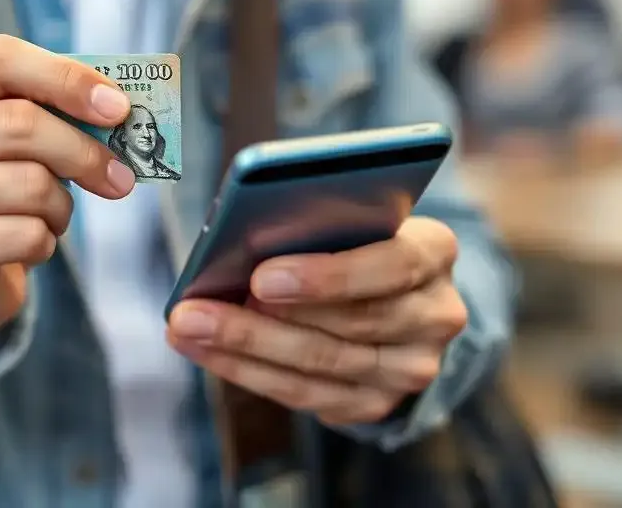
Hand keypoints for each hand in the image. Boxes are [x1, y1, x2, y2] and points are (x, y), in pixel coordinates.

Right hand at [0, 35, 135, 358]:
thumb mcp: (12, 145)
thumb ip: (50, 116)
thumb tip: (117, 111)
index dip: (65, 77)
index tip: (118, 108)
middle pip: (22, 124)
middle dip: (84, 152)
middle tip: (120, 178)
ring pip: (32, 185)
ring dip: (61, 207)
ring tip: (50, 216)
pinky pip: (29, 235)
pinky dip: (46, 244)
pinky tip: (26, 246)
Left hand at [166, 217, 465, 425]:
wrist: (396, 293)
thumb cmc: (353, 237)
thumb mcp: (348, 216)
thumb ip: (313, 222)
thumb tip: (237, 244)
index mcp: (435, 252)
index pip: (393, 264)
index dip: (326, 276)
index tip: (260, 276)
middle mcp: (436, 315)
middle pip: (348, 325)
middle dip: (261, 320)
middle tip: (193, 310)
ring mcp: (411, 368)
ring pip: (320, 365)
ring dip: (242, 348)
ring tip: (185, 327)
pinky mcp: (376, 404)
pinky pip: (305, 394)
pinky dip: (246, 371)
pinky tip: (203, 349)